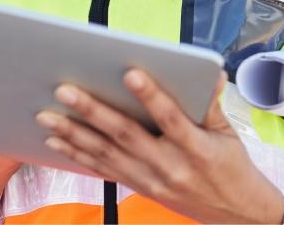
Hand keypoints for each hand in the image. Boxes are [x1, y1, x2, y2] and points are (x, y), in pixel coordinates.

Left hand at [36, 70, 283, 223]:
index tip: (129, 73)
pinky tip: (57, 143)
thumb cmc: (231, 167)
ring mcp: (150, 181)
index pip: (169, 118)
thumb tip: (209, 73)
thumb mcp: (228, 134)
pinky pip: (104, 171)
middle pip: (125, 135)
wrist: (235, 214)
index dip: (150, 96)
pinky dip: (78, 156)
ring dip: (74, 134)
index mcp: (195, 148)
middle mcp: (168, 166)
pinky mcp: (139, 188)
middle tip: (65, 91)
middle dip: (92, 112)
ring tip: (48, 117)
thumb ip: (212, 103)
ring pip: (106, 154)